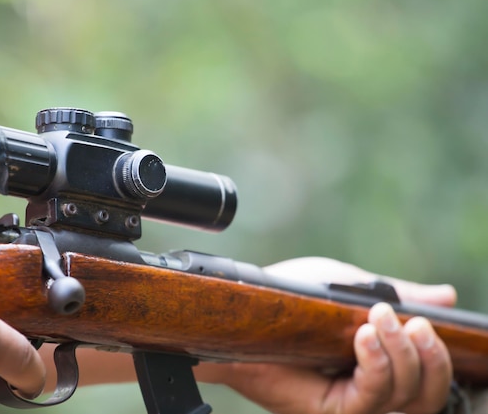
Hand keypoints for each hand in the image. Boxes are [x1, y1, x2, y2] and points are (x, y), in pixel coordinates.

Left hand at [198, 257, 454, 413]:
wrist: (248, 310)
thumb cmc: (295, 300)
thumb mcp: (353, 293)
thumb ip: (398, 297)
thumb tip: (446, 297)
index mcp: (380, 368)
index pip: (429, 380)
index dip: (438, 356)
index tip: (427, 320)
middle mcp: (371, 394)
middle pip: (426, 396)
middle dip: (429, 358)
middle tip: (415, 322)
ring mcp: (352, 406)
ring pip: (403, 397)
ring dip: (401, 354)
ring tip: (379, 318)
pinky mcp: (331, 410)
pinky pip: (370, 395)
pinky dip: (375, 363)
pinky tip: (364, 334)